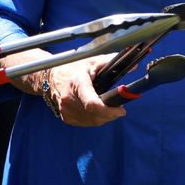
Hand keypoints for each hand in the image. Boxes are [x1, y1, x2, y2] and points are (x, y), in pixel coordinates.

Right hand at [10, 52, 124, 126]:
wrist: (51, 76)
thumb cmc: (73, 67)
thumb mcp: (92, 61)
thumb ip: (112, 63)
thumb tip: (133, 66)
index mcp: (77, 83)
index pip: (92, 104)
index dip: (109, 111)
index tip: (121, 110)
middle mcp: (69, 98)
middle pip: (95, 116)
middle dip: (111, 115)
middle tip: (119, 109)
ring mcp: (66, 109)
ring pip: (91, 122)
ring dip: (104, 118)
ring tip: (109, 109)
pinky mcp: (65, 116)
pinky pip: (85, 123)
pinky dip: (94, 119)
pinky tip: (97, 111)